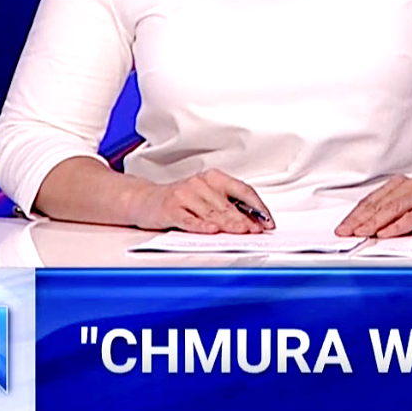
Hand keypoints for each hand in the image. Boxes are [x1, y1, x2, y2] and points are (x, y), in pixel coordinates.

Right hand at [124, 169, 274, 233]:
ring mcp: (184, 195)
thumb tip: (255, 221)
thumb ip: (227, 205)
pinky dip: (201, 225)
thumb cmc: (181, 199)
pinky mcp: (170, 208)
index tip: (268, 221)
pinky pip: (189, 219)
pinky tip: (212, 230)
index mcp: (214, 178)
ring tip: (242, 232)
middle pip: (228, 204)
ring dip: (229, 224)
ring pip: (211, 212)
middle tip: (257, 230)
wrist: (144, 199)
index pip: (243, 191)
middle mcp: (200, 183)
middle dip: (245, 219)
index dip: (258, 207)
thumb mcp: (206, 196)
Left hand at [334, 176, 411, 237]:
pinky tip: (386, 233)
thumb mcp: (407, 213)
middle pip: (379, 204)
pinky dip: (397, 226)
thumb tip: (361, 230)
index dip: (354, 215)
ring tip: (361, 233)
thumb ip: (388, 217)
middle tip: (345, 232)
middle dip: (359, 220)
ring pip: (393, 209)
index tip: (341, 228)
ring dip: (375, 222)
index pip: (371, 201)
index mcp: (399, 185)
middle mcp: (409, 187)